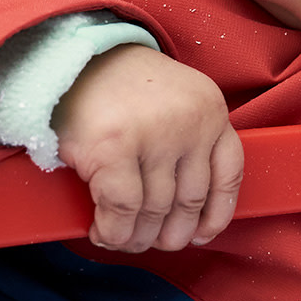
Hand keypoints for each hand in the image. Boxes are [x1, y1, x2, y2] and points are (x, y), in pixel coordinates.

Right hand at [51, 45, 243, 252]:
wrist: (70, 57)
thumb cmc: (119, 86)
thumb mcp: (175, 102)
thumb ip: (190, 143)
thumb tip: (188, 213)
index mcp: (210, 109)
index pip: (229, 173)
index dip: (217, 214)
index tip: (202, 233)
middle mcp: (190, 123)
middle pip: (190, 200)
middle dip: (171, 233)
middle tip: (155, 242)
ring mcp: (153, 136)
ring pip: (156, 211)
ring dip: (138, 237)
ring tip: (126, 240)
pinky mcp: (114, 150)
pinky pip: (122, 210)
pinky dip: (113, 230)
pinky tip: (103, 231)